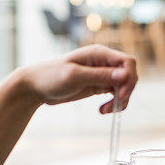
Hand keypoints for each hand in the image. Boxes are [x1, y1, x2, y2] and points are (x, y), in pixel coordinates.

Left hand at [16, 44, 137, 113]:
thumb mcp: (74, 76)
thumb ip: (100, 76)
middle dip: (126, 91)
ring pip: (124, 86)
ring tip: (106, 111)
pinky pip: (116, 94)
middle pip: (129, 75)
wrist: (35, 87)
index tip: (121, 95)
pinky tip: (102, 110)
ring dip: (121, 100)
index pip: (127, 61)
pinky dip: (114, 104)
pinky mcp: (99, 85)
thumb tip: (124, 76)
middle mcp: (104, 62)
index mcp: (99, 53)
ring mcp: (102, 74)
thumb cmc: (50, 77)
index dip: (130, 78)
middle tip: (113, 106)